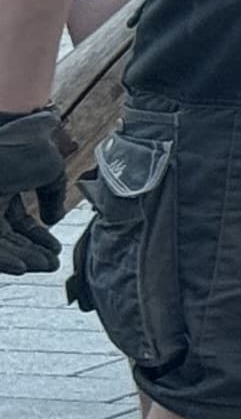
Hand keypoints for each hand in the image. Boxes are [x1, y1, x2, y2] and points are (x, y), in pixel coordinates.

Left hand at [0, 109, 59, 274]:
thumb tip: (55, 216)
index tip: (55, 240)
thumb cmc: (14, 151)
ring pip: (3, 244)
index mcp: (5, 177)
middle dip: (35, 248)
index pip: (19, 213)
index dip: (38, 230)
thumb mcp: (51, 162)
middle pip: (11, 232)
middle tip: (53, 263)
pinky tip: (22, 268)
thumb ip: (57, 188)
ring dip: (25, 257)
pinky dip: (6, 261)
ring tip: (47, 267)